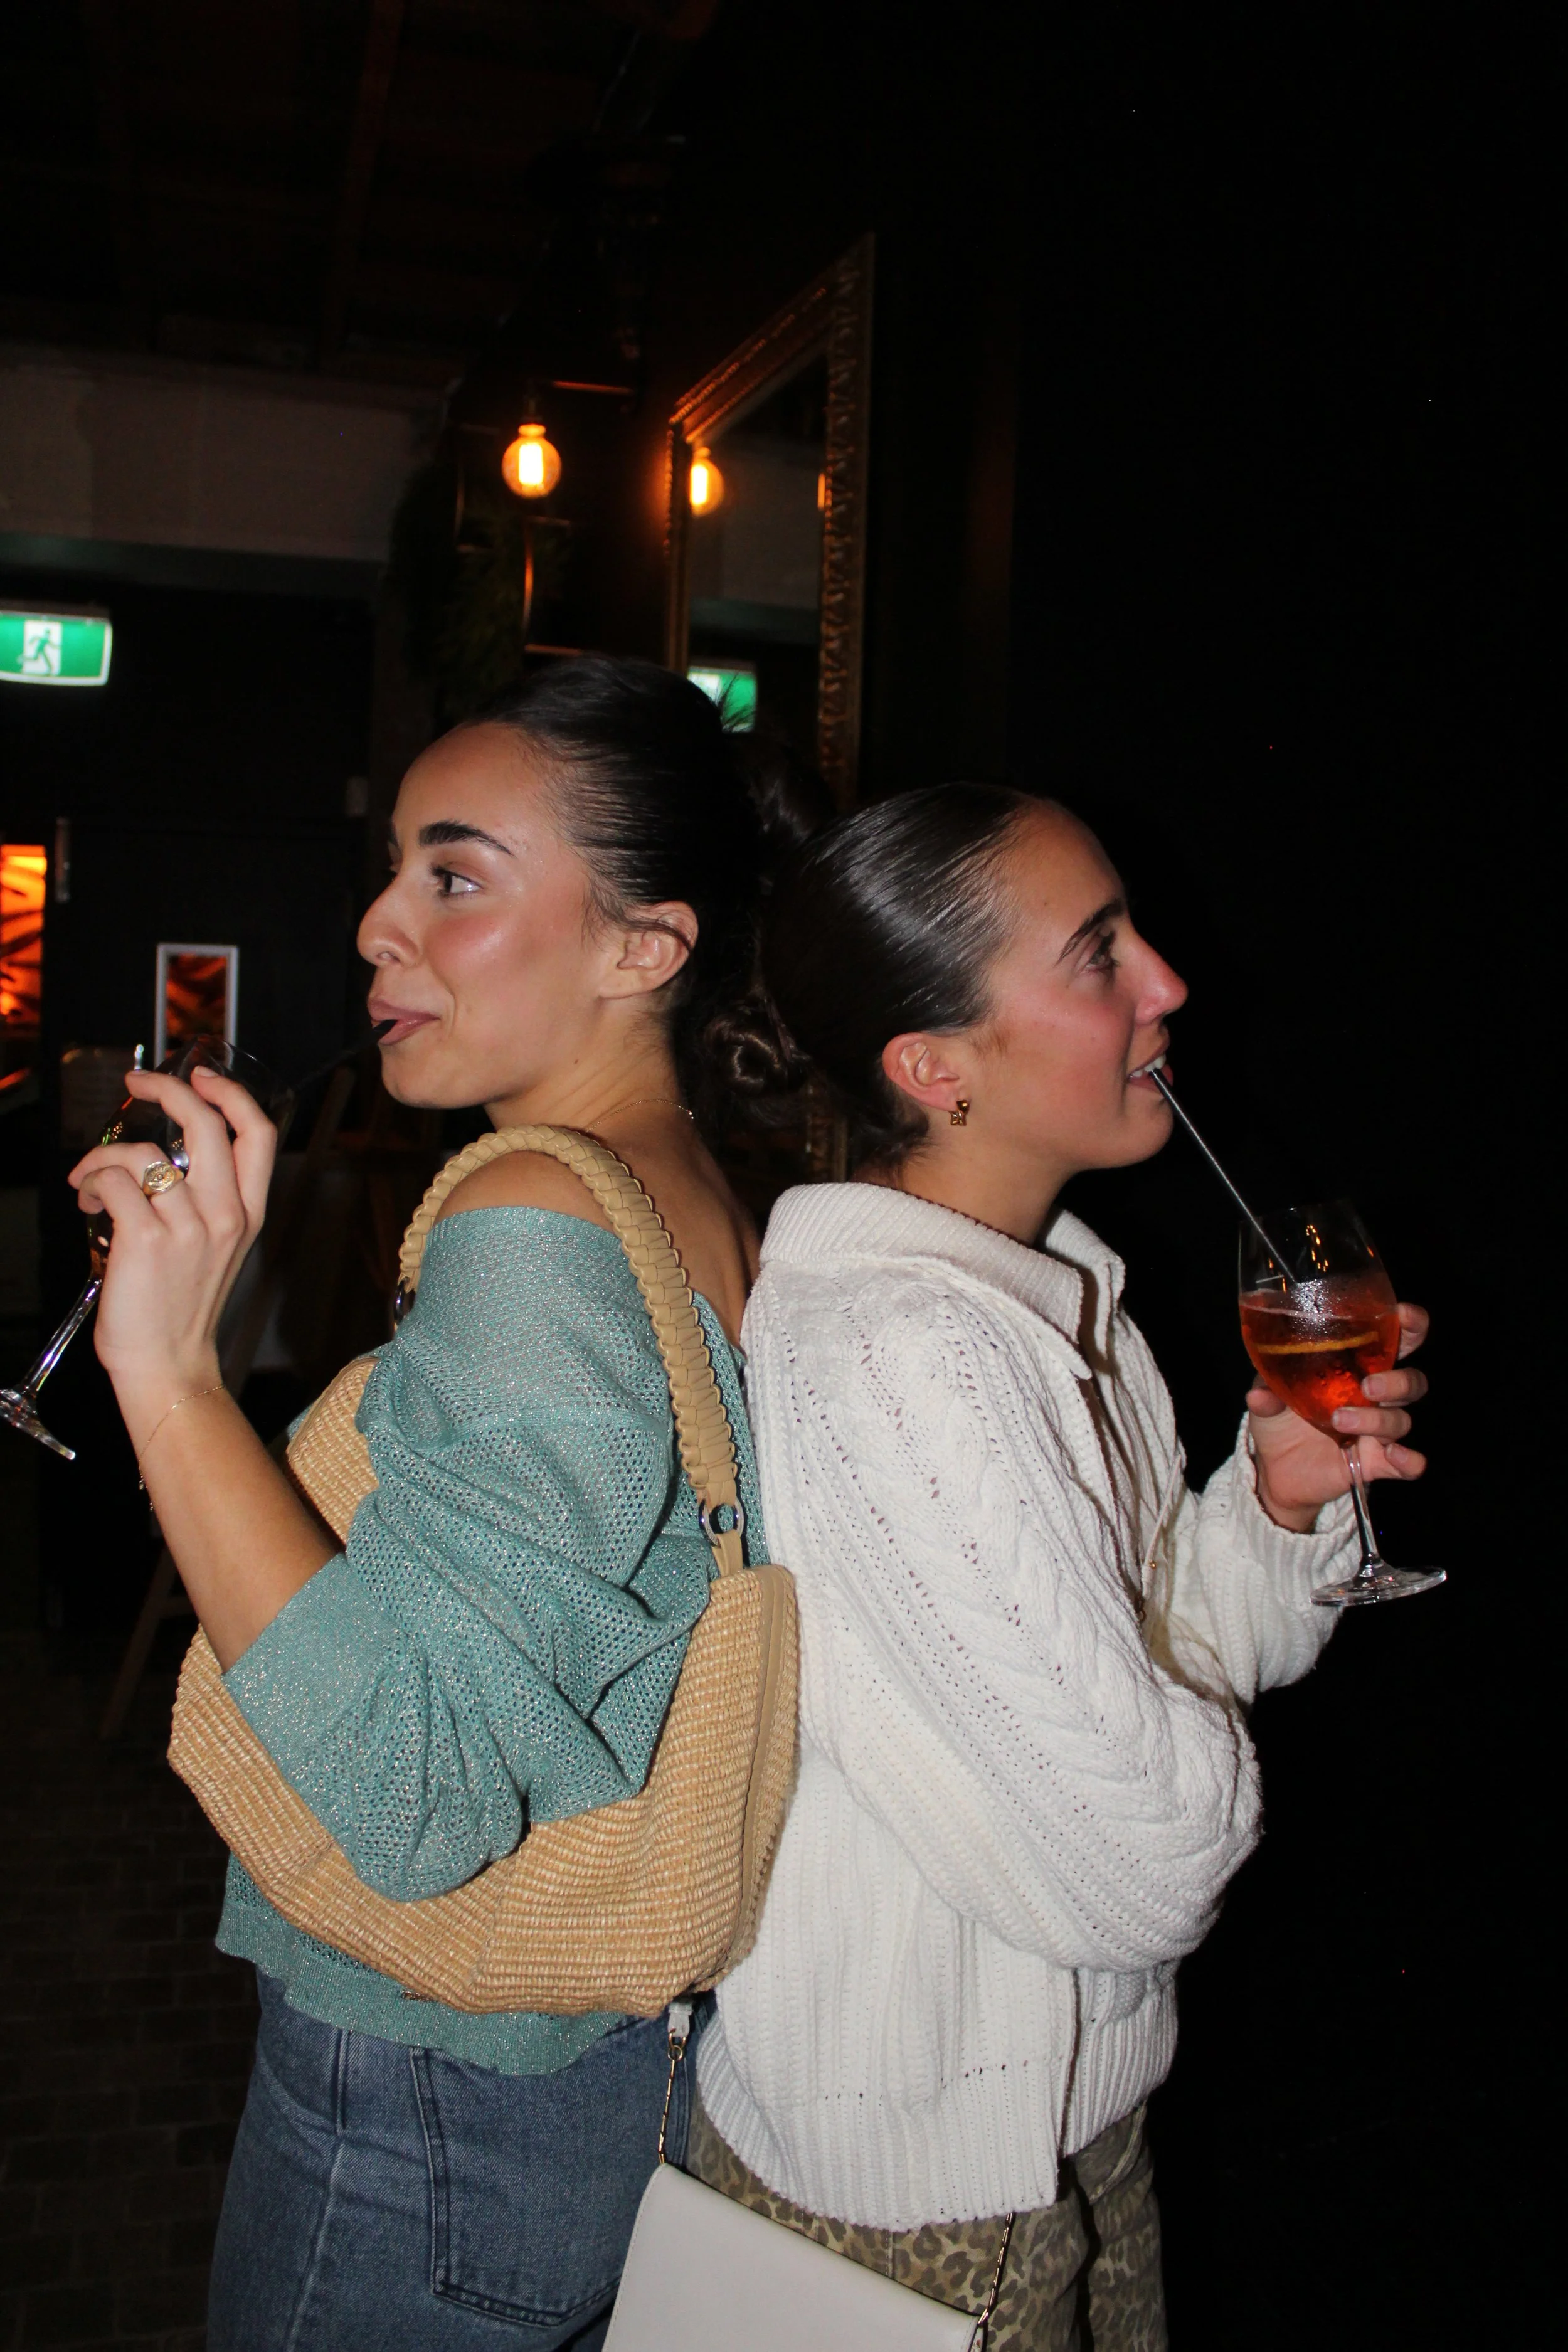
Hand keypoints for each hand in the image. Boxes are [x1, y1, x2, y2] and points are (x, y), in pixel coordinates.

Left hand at [68, 1067, 276, 1403]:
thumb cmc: (182, 1307)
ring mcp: (188, 1227)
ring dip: (104, 1155)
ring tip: (90, 1177)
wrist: (168, 1363)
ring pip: (144, 1153)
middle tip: (138, 1085)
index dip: (230, 1093)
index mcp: (247, 1213)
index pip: (258, 1133)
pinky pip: (114, 1182)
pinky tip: (87, 1200)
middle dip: (167, 1089)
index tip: (201, 1076)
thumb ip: (206, 1200)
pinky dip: (91, 1182)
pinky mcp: (146, 1240)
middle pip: (205, 1123)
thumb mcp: (216, 1247)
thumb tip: (162, 1153)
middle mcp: (225, 1215)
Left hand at [1248, 1303, 1429, 1532]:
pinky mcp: (1376, 1462)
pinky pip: (1408, 1464)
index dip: (1411, 1324)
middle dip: (1397, 1381)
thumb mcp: (1268, 1398)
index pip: (1397, 1340)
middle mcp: (1374, 1396)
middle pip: (1411, 1381)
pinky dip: (1409, 1460)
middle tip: (1367, 1385)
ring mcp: (1378, 1429)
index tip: (1403, 1313)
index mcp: (1356, 1367)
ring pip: (1402, 1419)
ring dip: (1377, 1420)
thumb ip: (1267, 1391)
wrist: (1275, 1469)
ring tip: (1339, 1420)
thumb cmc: (1280, 1419)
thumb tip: (1258, 1395)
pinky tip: (1394, 1456)